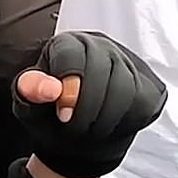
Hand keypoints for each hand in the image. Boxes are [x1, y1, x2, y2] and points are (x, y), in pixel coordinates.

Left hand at [13, 32, 167, 177]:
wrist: (80, 134)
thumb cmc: (52, 112)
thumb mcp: (30, 102)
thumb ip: (31, 90)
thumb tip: (52, 89)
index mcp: (67, 43)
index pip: (70, 56)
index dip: (68, 90)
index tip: (63, 116)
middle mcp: (100, 45)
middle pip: (100, 70)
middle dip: (87, 109)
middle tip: (76, 131)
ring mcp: (127, 62)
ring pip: (125, 87)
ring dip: (106, 119)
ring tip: (91, 133)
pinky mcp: (147, 84)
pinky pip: (142, 102)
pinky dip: (125, 123)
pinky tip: (111, 127)